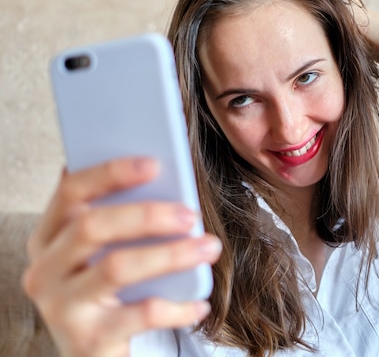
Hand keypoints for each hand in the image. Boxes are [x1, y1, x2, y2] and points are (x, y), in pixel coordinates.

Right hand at [22, 158, 221, 356]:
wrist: (93, 351)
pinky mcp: (87, 339)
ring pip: (116, 268)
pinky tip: (200, 302)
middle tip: (191, 214)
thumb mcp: (104, 253)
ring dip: (171, 255)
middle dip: (147, 215)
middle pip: (92, 226)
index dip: (111, 173)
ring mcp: (61, 307)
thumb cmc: (108, 289)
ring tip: (210, 247)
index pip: (71, 192)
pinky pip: (140, 314)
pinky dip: (177, 306)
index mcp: (49, 238)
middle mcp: (44, 270)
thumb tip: (164, 177)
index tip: (154, 163)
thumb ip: (120, 220)